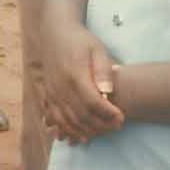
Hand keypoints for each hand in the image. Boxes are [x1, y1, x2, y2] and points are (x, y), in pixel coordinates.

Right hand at [42, 21, 123, 143]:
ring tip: (104, 131)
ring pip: (69, 121)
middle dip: (101, 125)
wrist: (55, 34)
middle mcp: (61, 88)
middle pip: (81, 116)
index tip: (122, 117)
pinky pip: (57, 119)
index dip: (108, 114)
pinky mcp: (48, 96)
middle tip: (117, 126)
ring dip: (88, 130)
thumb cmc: (80, 40)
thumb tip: (108, 92)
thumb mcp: (97, 49)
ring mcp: (52, 93)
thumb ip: (103, 70)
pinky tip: (82, 135)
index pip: (93, 102)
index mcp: (74, 75)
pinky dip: (69, 130)